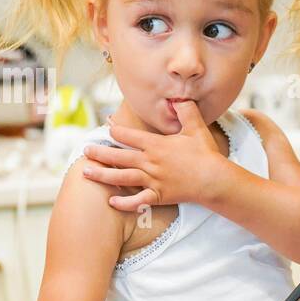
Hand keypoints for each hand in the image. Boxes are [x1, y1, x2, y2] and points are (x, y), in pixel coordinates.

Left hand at [80, 101, 221, 211]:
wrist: (214, 179)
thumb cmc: (206, 154)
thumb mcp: (196, 127)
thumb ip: (186, 111)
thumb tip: (178, 98)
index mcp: (156, 145)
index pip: (129, 136)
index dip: (116, 131)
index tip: (107, 127)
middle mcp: (150, 162)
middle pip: (118, 156)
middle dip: (99, 153)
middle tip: (85, 151)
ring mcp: (153, 180)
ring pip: (121, 177)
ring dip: (102, 175)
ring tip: (86, 172)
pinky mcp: (159, 196)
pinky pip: (137, 200)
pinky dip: (124, 202)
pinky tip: (112, 201)